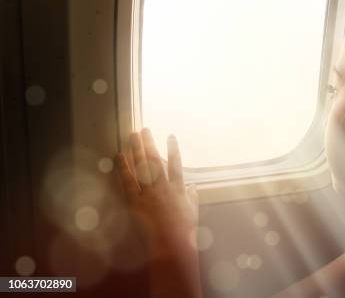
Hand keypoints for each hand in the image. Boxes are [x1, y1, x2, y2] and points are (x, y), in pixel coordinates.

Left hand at [116, 129, 202, 297]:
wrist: (171, 246)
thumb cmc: (184, 231)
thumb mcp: (192, 211)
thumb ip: (192, 196)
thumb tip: (193, 186)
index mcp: (178, 188)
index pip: (176, 163)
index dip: (173, 148)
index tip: (171, 136)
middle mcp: (163, 187)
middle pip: (155, 160)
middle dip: (150, 143)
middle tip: (144, 129)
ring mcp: (148, 194)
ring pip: (141, 167)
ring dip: (136, 149)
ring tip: (132, 135)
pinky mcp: (136, 203)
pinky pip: (128, 182)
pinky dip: (123, 168)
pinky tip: (120, 156)